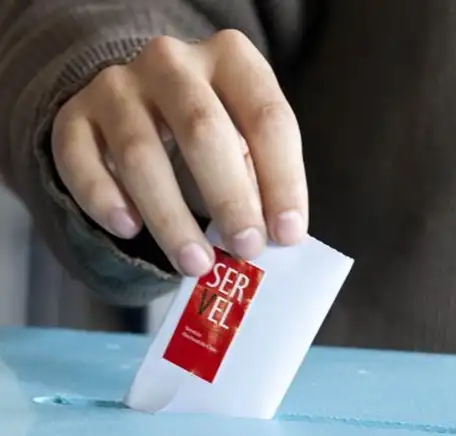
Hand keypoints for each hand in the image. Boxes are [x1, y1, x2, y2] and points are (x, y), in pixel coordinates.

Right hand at [51, 30, 307, 276]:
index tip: (288, 233)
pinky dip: (103, 198)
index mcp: (231, 58)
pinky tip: (128, 230)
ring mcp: (117, 85)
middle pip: (203, 130)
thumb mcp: (246, 137)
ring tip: (196, 263)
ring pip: (140, 152)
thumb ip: (261, 175)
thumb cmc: (213, 129)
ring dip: (171, 216)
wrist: (139, 100)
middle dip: (230, 197)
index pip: (267, 117)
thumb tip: (274, 234)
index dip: (282, 179)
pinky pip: (80, 159)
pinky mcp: (74, 115)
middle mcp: (171, 62)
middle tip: (246, 248)